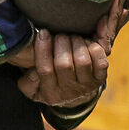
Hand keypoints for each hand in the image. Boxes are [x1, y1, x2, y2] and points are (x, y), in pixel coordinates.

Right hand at [14, 0, 128, 108]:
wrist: (76, 96)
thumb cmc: (51, 84)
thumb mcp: (33, 89)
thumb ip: (27, 81)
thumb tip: (33, 72)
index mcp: (50, 93)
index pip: (45, 70)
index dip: (43, 49)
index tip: (43, 33)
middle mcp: (69, 92)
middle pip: (64, 64)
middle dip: (61, 44)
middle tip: (60, 35)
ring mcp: (87, 86)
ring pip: (82, 61)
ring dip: (77, 44)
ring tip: (72, 37)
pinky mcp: (100, 78)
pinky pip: (100, 62)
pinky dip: (94, 48)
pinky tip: (87, 42)